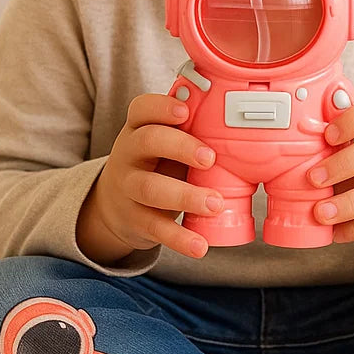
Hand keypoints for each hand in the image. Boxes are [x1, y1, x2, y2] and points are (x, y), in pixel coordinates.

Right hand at [77, 94, 223, 262]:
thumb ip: (190, 131)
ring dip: (185, 196)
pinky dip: (179, 238)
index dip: (161, 107)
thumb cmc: (156, 163)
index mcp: (138, 128)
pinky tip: (200, 246)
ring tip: (216, 204)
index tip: (185, 111)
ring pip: (150, 188)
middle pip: (146, 141)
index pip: (141, 109)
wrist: (115, 205)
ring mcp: (127, 187)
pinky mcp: (133, 219)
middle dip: (180, 147)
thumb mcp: (165, 143)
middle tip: (210, 159)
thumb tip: (237, 124)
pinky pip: (154, 228)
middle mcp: (128, 153)